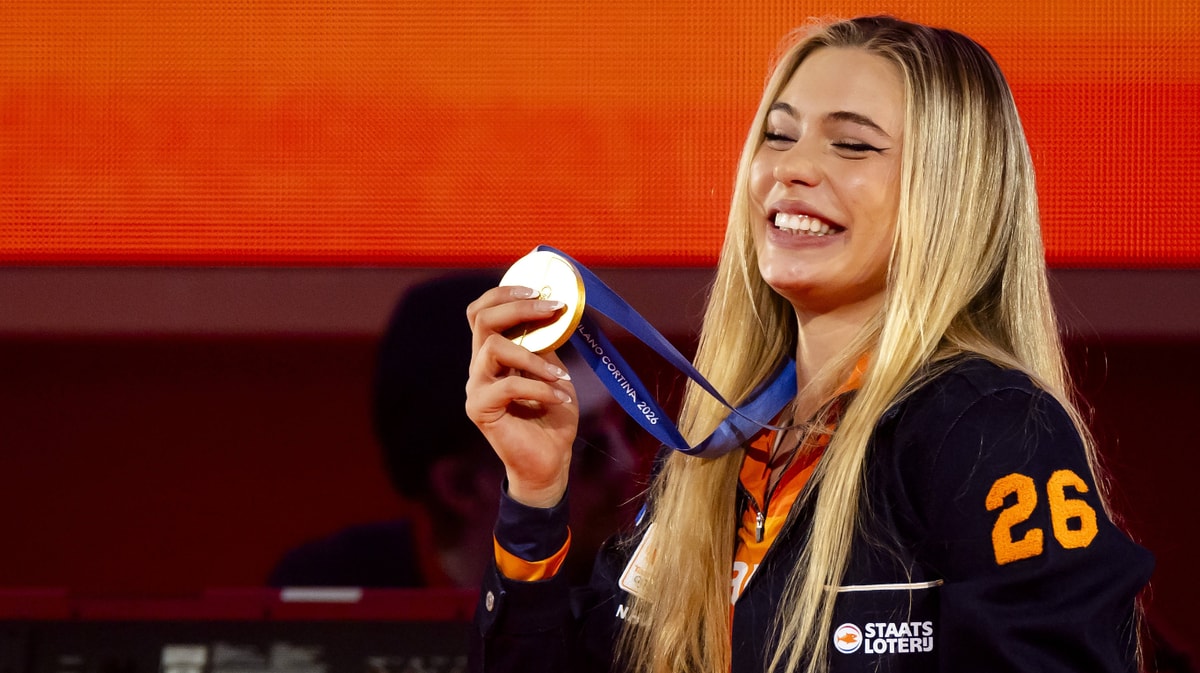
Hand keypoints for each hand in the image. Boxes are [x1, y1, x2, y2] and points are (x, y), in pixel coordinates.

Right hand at [465, 285, 577, 507]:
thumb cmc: (553, 416)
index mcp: (493, 353)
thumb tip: (552, 309)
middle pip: (481, 319)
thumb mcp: (553, 370)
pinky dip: (539, 387)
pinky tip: (560, 397)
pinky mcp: (479, 409)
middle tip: (551, 308)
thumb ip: (545, 344)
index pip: (482, 311)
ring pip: (492, 348)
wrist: (550, 461)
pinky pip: (507, 385)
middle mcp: (479, 366)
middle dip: (518, 307)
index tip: (539, 289)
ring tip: (561, 373)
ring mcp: (476, 387)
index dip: (504, 293)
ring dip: (532, 355)